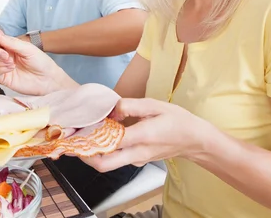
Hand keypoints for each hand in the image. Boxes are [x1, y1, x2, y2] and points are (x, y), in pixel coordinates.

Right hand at [0, 28, 76, 95]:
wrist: (48, 79)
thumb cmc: (41, 62)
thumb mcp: (28, 49)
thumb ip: (11, 42)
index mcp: (10, 46)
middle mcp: (4, 55)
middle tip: (7, 55)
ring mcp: (2, 67)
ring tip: (11, 63)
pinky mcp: (3, 79)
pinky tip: (9, 69)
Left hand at [82, 98, 213, 171]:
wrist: (195, 140)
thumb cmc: (177, 120)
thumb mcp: (155, 105)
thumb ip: (131, 105)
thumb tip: (112, 108)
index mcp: (142, 137)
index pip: (110, 142)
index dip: (92, 137)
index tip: (80, 128)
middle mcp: (137, 153)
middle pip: (104, 165)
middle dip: (85, 156)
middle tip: (74, 141)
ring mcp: (138, 160)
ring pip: (109, 165)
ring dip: (94, 154)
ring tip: (84, 137)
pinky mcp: (138, 161)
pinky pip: (117, 160)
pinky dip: (106, 151)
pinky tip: (102, 137)